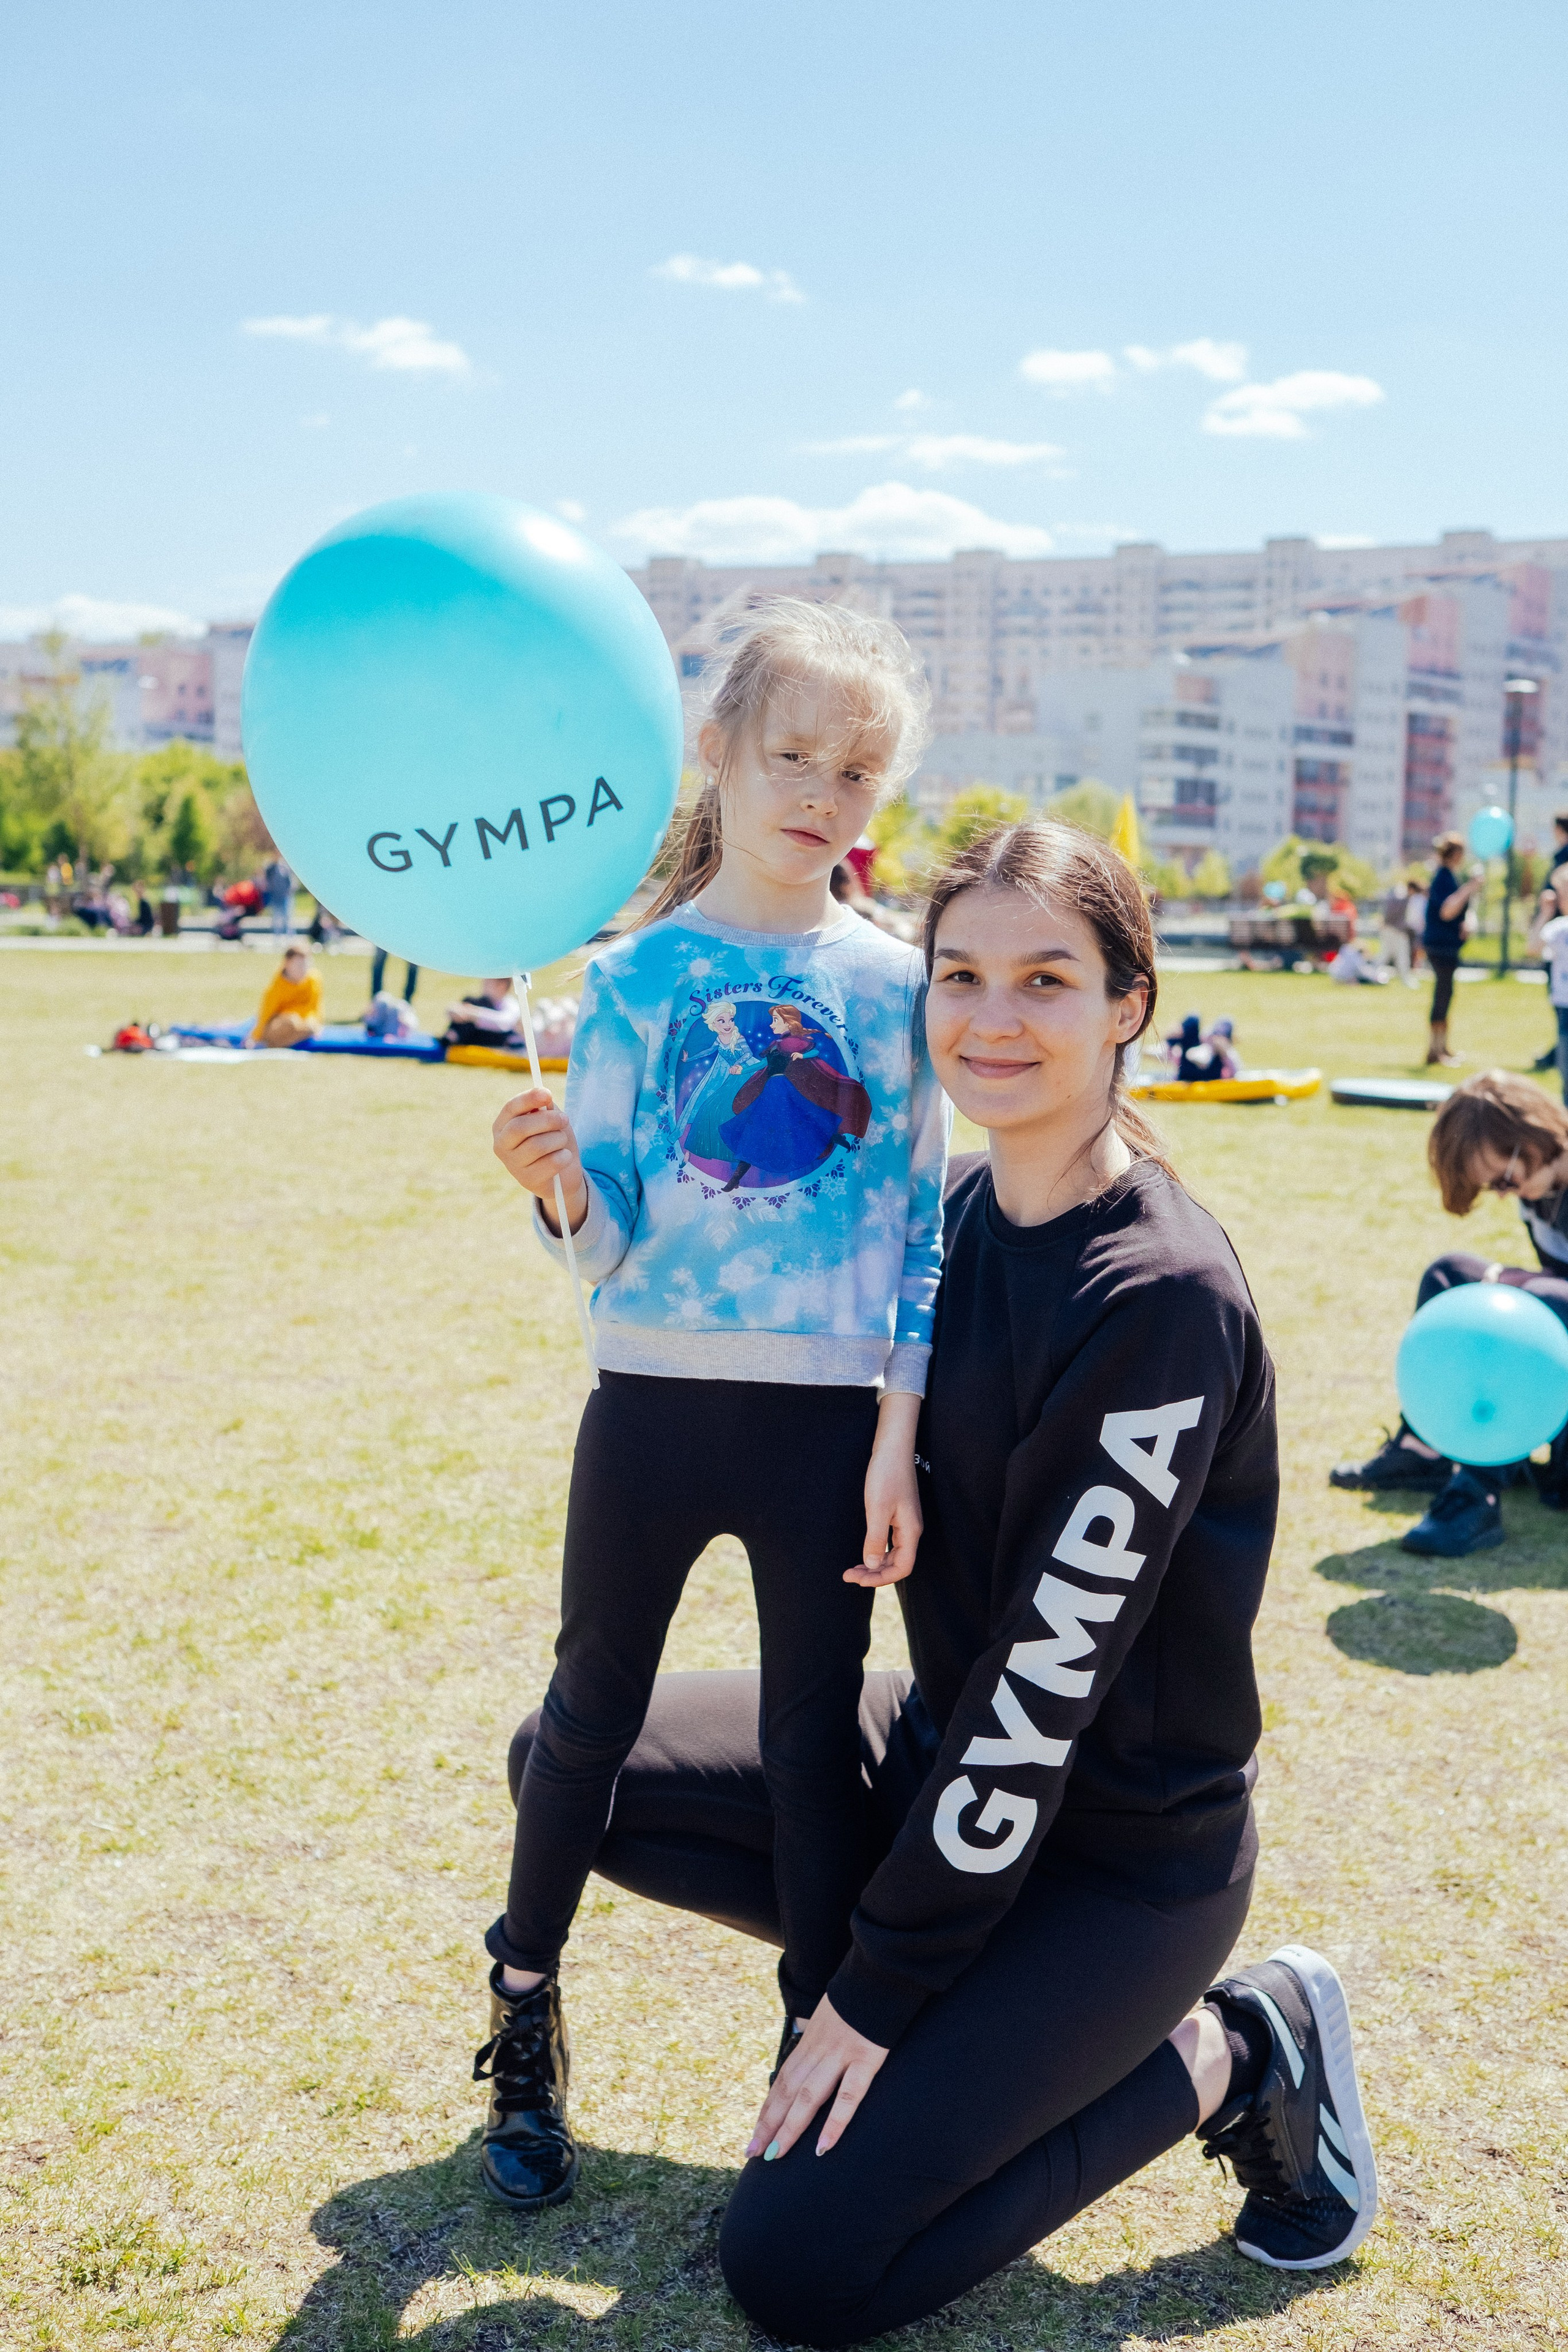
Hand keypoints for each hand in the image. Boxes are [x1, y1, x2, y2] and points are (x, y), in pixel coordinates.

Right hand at [492, 1088, 587, 1231]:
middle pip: (520, 1127)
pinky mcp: (527, 1180)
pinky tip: (564, 1157)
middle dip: (547, 1120)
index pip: (510, 1108)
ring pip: (537, 1145)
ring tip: (562, 1141)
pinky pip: (551, 1163)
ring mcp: (512, 1165)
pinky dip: (564, 1156)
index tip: (548, 1094)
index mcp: (502, 1125)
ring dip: (558, 1139)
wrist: (563, 1173)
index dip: (529, 1099)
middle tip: (564, 1119)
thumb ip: (544, 1107)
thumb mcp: (550, 1119)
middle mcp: (501, 1145)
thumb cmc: (553, 1139)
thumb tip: (544, 1098)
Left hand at [745, 1996, 887, 2162]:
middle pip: (788, 2092)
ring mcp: (841, 2054)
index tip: (755, 2133)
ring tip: (775, 2155)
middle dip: (768, 2124)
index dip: (767, 2108)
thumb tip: (814, 2055)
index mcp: (811, 2042)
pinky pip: (848, 2095)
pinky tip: (823, 2147)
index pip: (783, 2081)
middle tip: (751, 2153)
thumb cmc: (859, 1997)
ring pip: (809, 2097)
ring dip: (789, 2128)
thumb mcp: (831, 2017)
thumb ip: (821, 2038)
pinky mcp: (866, 2058)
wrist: (880, 1971)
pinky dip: (834, 2122)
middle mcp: (819, 2050)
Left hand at [847, 1391, 921, 1586]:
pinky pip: (889, 1542)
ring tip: (853, 1568)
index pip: (903, 1567)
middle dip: (874, 1573)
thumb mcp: (877, 1508)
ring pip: (892, 1553)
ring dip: (874, 1564)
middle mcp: (910, 1530)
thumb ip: (875, 1538)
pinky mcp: (897, 1514)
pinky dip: (876, 1550)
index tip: (858, 1579)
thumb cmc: (886, 1475)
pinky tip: (863, 1551)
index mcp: (910, 1531)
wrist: (892, 1448)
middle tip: (849, 1575)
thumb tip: (871, 1565)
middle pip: (897, 1563)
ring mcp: (904, 1522)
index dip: (881, 1578)